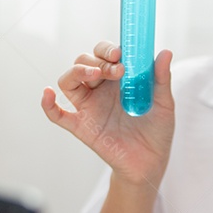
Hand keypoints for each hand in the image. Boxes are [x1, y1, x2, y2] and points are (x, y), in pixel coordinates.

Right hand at [41, 41, 174, 188]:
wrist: (151, 162)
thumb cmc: (157, 130)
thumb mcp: (164, 103)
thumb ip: (161, 79)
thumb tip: (165, 53)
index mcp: (117, 79)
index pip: (102, 53)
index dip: (107, 49)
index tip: (120, 54)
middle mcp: (99, 89)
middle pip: (83, 62)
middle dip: (98, 61)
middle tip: (118, 70)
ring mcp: (89, 107)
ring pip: (68, 80)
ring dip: (78, 71)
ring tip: (96, 75)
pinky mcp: (82, 127)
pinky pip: (57, 115)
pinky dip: (48, 104)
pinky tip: (47, 93)